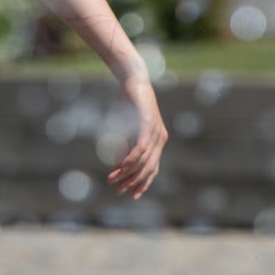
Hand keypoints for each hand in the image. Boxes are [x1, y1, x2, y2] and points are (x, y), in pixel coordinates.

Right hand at [106, 77, 168, 198]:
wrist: (133, 80)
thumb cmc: (128, 102)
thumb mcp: (126, 125)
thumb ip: (125, 143)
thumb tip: (118, 161)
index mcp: (158, 140)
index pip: (153, 168)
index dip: (143, 183)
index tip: (132, 194)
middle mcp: (160, 138)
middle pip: (149, 168)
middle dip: (134, 182)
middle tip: (119, 191)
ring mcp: (155, 132)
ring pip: (144, 161)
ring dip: (128, 172)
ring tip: (114, 180)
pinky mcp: (147, 124)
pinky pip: (140, 147)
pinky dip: (131, 158)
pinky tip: (121, 166)